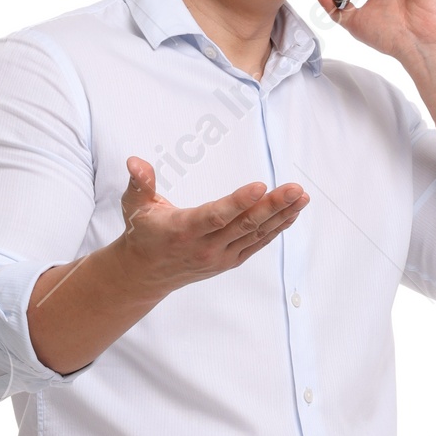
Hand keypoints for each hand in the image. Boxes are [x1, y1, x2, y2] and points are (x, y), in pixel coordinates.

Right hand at [117, 157, 308, 292]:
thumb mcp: (134, 206)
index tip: (261, 186)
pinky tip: (292, 213)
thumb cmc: (142, 232)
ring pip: (256, 234)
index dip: (239, 202)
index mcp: (183, 230)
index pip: (216, 216)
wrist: (146, 273)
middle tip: (294, 188)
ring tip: (301, 196)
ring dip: (281, 215)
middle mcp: (205, 247)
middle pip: (244, 225)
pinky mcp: (230, 260)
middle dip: (272, 205)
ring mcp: (221, 256)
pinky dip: (277, 228)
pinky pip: (257, 243)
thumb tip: (135, 162)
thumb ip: (139, 183)